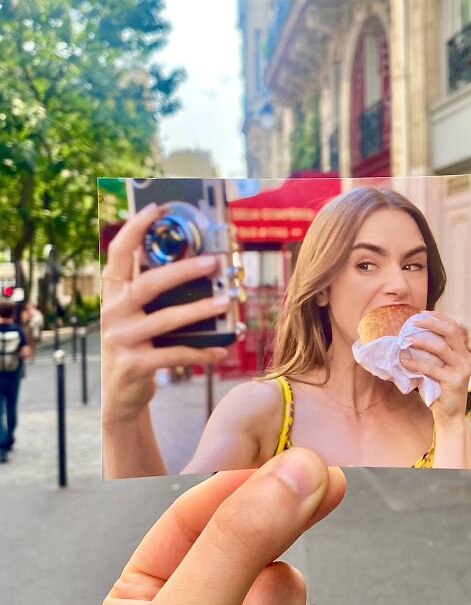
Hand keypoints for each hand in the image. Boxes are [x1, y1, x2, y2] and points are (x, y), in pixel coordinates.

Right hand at [102, 202, 229, 423]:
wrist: (121, 396)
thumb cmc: (139, 347)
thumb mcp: (138, 317)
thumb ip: (155, 294)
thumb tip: (199, 265)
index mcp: (113, 295)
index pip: (118, 254)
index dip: (134, 229)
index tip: (156, 209)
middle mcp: (113, 313)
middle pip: (147, 284)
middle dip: (182, 270)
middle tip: (213, 262)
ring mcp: (122, 340)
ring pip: (165, 320)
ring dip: (199, 310)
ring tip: (224, 303)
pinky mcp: (134, 365)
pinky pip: (174, 354)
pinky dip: (201, 352)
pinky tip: (222, 349)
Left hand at [399, 310, 470, 426]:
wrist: (450, 415)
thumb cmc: (439, 390)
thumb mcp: (437, 368)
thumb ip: (430, 354)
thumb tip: (408, 336)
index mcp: (463, 353)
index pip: (454, 327)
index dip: (438, 317)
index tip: (421, 313)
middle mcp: (466, 358)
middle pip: (450, 331)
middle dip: (431, 323)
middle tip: (413, 321)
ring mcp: (461, 370)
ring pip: (441, 347)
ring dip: (420, 341)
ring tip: (405, 340)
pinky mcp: (454, 381)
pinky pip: (432, 368)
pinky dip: (416, 363)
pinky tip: (404, 361)